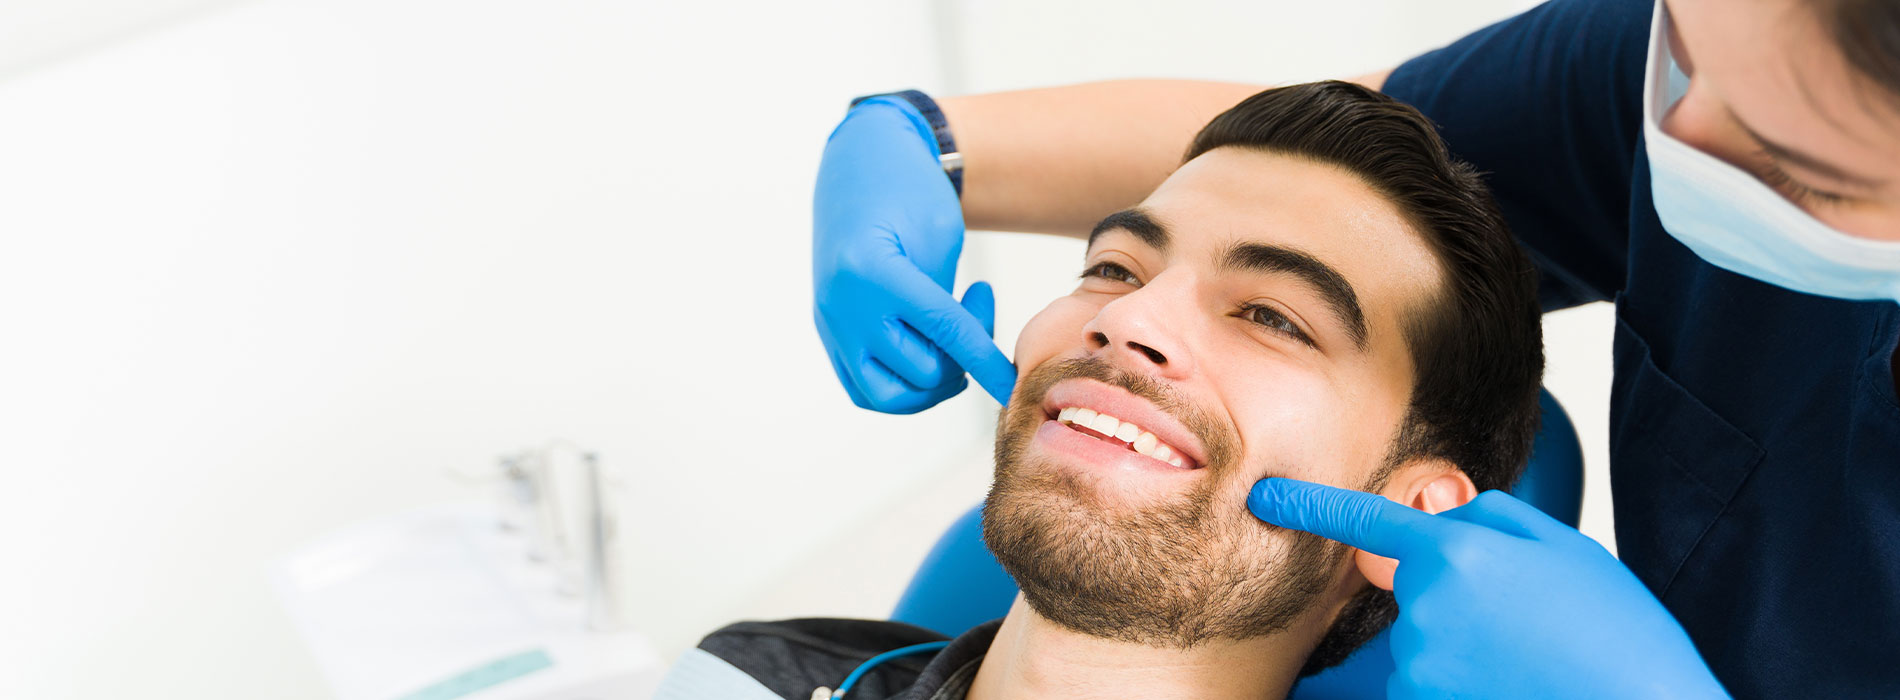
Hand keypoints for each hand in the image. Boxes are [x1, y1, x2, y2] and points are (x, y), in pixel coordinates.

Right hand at [812, 98, 1015, 412]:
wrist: (859, 162)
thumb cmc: (910, 189)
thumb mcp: (940, 235)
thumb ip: (947, 304)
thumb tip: (961, 365)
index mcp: (871, 272)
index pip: (944, 332)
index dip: (985, 362)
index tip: (1014, 386)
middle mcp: (841, 306)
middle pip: (921, 371)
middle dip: (962, 355)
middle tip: (977, 301)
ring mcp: (830, 325)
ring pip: (890, 396)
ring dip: (932, 380)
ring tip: (950, 338)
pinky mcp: (828, 334)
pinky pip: (865, 390)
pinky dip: (902, 386)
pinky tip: (926, 351)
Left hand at [1248, 478, 1728, 699]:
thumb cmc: (1615, 632)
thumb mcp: (1562, 548)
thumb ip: (1489, 522)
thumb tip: (1441, 519)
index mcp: (1458, 554)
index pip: (1366, 521)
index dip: (1310, 506)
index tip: (1268, 497)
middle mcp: (1426, 608)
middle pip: (1416, 589)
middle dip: (1455, 594)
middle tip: (1526, 619)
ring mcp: (1423, 664)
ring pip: (1425, 641)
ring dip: (1464, 645)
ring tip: (1529, 658)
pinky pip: (1431, 681)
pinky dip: (1465, 681)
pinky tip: (1514, 682)